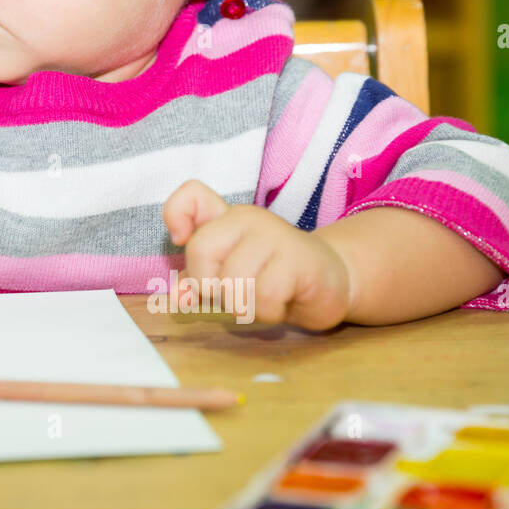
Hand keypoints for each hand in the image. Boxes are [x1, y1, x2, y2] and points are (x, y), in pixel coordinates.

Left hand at [162, 179, 353, 329]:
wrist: (332, 281)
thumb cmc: (273, 278)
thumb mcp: (229, 277)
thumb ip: (197, 281)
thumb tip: (177, 296)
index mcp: (226, 218)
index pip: (190, 196)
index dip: (175, 216)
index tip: (180, 240)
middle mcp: (246, 218)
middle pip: (201, 250)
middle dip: (209, 286)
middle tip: (234, 293)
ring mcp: (274, 233)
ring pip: (233, 280)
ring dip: (244, 306)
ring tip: (263, 299)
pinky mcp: (298, 257)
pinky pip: (264, 296)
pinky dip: (268, 312)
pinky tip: (282, 303)